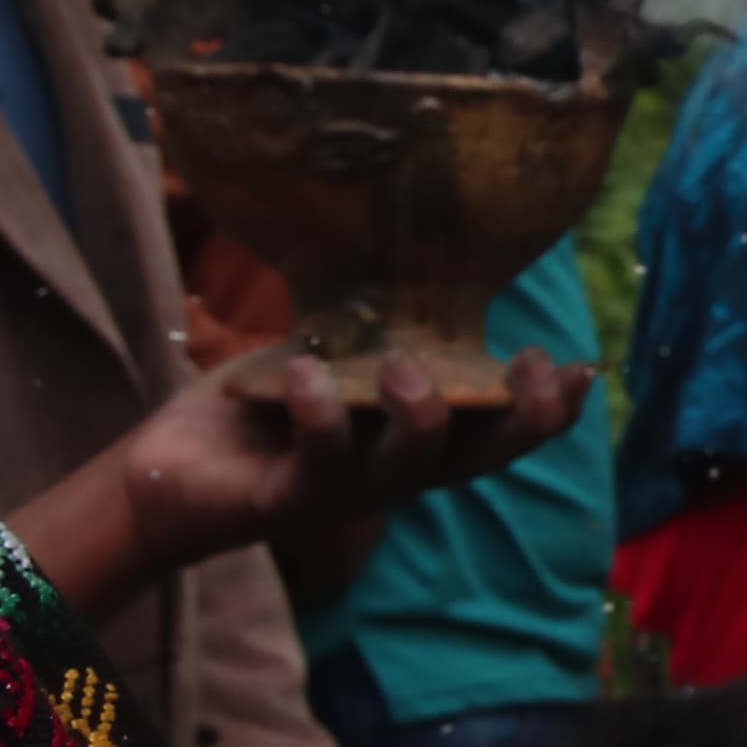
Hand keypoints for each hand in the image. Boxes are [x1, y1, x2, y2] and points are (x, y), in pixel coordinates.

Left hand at [10, 349, 589, 626]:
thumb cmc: (252, 412)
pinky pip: (322, 462)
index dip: (550, 409)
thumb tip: (406, 245)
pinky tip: (303, 369)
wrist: (164, 475)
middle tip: (528, 363)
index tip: (581, 365)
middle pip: (483, 460)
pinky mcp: (288, 502)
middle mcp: (392, 471)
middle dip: (522, 418)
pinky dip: (321, 412)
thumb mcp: (324, 356)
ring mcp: (345, 492)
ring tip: (401, 363)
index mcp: (411, 437)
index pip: (500, 431)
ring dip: (420, 413)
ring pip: (414, 466)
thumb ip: (367, 326)